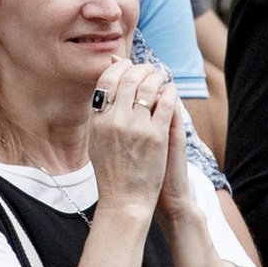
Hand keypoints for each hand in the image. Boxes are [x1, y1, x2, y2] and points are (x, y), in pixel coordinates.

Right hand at [85, 57, 180, 214]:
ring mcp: (137, 128)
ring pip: (148, 87)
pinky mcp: (157, 136)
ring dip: (156, 77)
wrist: (125, 200)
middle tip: (147, 69)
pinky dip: (169, 92)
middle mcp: (115, 121)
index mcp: (98, 121)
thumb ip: (100, 118)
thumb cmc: (111, 173)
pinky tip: (171, 90)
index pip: (107, 82)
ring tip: (160, 76)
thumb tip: (104, 93)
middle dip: (140, 69)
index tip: (126, 66)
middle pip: (128, 80)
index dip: (118, 69)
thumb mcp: (96, 142)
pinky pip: (166, 104)